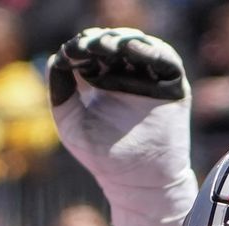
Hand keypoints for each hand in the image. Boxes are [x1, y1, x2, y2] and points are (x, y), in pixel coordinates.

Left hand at [49, 27, 196, 225]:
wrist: (137, 181)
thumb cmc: (102, 156)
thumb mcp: (70, 122)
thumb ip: (60, 91)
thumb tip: (57, 58)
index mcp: (101, 80)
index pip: (90, 52)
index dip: (80, 47)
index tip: (71, 52)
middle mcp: (126, 75)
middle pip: (113, 44)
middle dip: (100, 41)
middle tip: (88, 45)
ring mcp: (150, 78)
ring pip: (137, 46)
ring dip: (122, 40)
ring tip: (107, 46)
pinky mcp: (172, 83)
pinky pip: (163, 58)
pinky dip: (149, 49)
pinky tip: (132, 50)